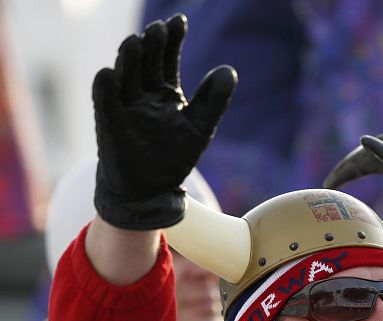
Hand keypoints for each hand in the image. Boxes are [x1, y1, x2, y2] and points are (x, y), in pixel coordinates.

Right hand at [92, 14, 236, 229]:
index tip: (180, 20)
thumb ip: (213, 100)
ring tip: (135, 42)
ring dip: (128, 59)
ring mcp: (124, 107)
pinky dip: (105, 89)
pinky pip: (105, 104)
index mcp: (164, 91)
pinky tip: (107, 74)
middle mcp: (142, 94)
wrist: (150, 190)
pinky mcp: (110, 125)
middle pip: (145, 61)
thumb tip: (229, 71)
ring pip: (124, 76)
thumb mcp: (200, 128)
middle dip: (152, 44)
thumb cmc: (172, 157)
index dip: (173, 39)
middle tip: (160, 28)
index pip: (167, 58)